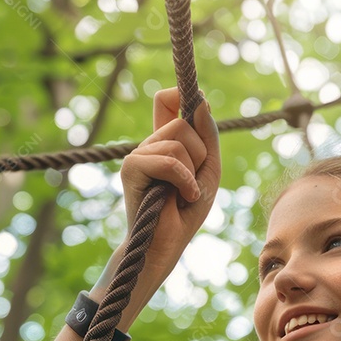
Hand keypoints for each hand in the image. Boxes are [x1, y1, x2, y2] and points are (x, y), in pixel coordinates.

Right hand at [119, 88, 220, 275]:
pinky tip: (182, 197)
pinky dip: (184, 180)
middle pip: (182, 121)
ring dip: (192, 170)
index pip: (165, 100)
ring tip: (185, 193)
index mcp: (164, 142)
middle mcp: (148, 145)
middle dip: (200, 153)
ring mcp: (138, 155)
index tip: (198, 104)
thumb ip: (208, 137)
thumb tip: (202, 102)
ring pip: (178, 140)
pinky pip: (168, 160)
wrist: (167, 245)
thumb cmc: (186, 211)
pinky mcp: (131, 168)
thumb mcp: (209, 170)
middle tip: (192, 181)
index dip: (180, 94)